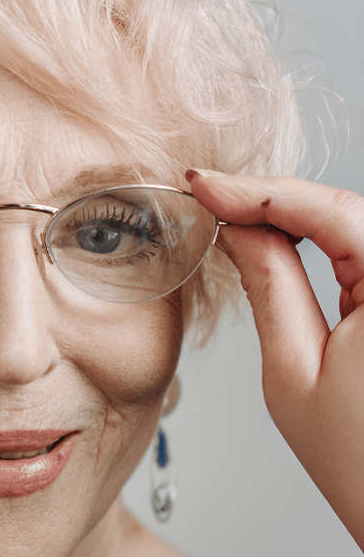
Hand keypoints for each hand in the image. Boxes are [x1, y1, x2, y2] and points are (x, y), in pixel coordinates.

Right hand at [186, 169, 363, 551]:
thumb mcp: (293, 371)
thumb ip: (269, 286)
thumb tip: (238, 229)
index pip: (331, 210)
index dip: (261, 191)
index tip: (205, 185)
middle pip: (350, 211)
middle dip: (278, 198)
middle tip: (213, 198)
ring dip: (306, 216)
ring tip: (240, 215)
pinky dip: (334, 241)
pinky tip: (290, 239)